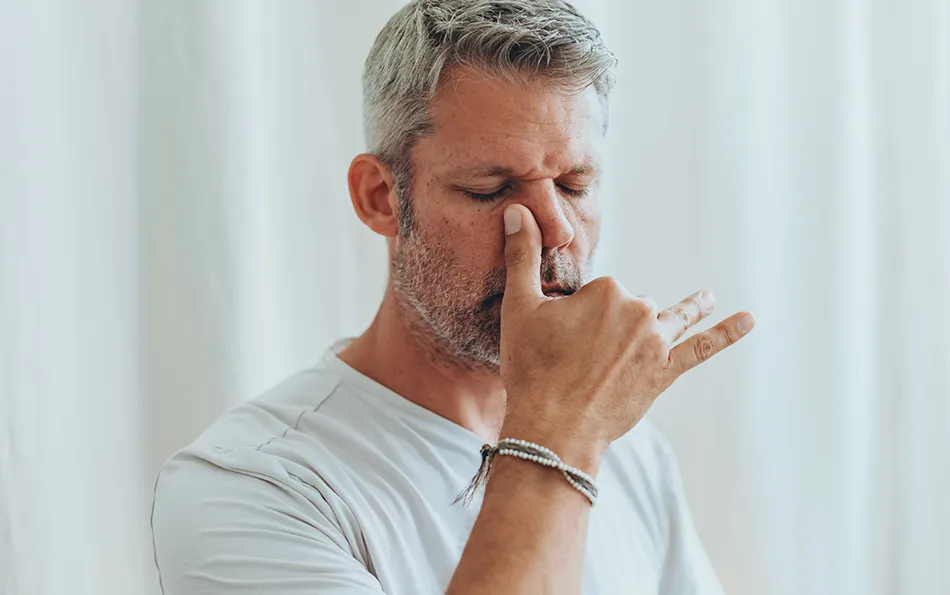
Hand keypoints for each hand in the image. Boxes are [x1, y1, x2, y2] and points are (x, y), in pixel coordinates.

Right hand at [498, 204, 755, 470]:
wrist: (554, 427)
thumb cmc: (532, 368)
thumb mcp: (519, 307)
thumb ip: (522, 255)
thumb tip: (518, 209)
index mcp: (606, 290)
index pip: (598, 292)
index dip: (576, 315)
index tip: (558, 340)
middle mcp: (637, 310)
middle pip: (628, 307)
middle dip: (610, 325)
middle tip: (578, 359)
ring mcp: (656, 342)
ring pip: (670, 318)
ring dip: (689, 307)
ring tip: (708, 298)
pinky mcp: (665, 371)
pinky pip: (702, 348)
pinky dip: (726, 333)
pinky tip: (748, 320)